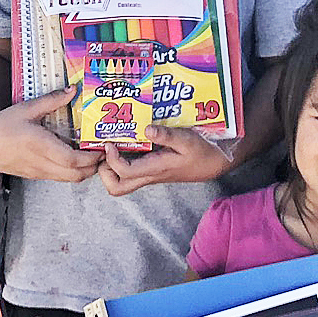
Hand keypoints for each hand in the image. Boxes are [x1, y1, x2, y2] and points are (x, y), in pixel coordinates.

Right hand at [0, 89, 102, 182]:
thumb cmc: (3, 125)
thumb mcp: (27, 108)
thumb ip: (52, 100)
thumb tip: (72, 90)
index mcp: (40, 145)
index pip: (72, 160)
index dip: (90, 157)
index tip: (101, 148)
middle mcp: (41, 162)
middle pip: (75, 175)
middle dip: (94, 167)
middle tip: (102, 152)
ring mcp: (38, 172)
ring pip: (69, 180)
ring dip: (84, 171)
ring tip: (91, 155)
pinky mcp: (35, 175)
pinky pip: (59, 178)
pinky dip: (72, 171)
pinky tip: (74, 158)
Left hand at [98, 124, 234, 195]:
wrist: (214, 163)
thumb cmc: (201, 152)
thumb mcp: (187, 139)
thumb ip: (167, 135)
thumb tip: (147, 129)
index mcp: (155, 169)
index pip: (125, 172)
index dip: (112, 160)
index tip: (110, 143)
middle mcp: (149, 175)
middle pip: (117, 188)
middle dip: (104, 172)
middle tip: (105, 151)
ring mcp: (149, 174)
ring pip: (121, 182)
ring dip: (110, 167)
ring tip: (111, 146)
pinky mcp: (151, 169)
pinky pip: (129, 171)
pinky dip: (120, 160)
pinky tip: (124, 141)